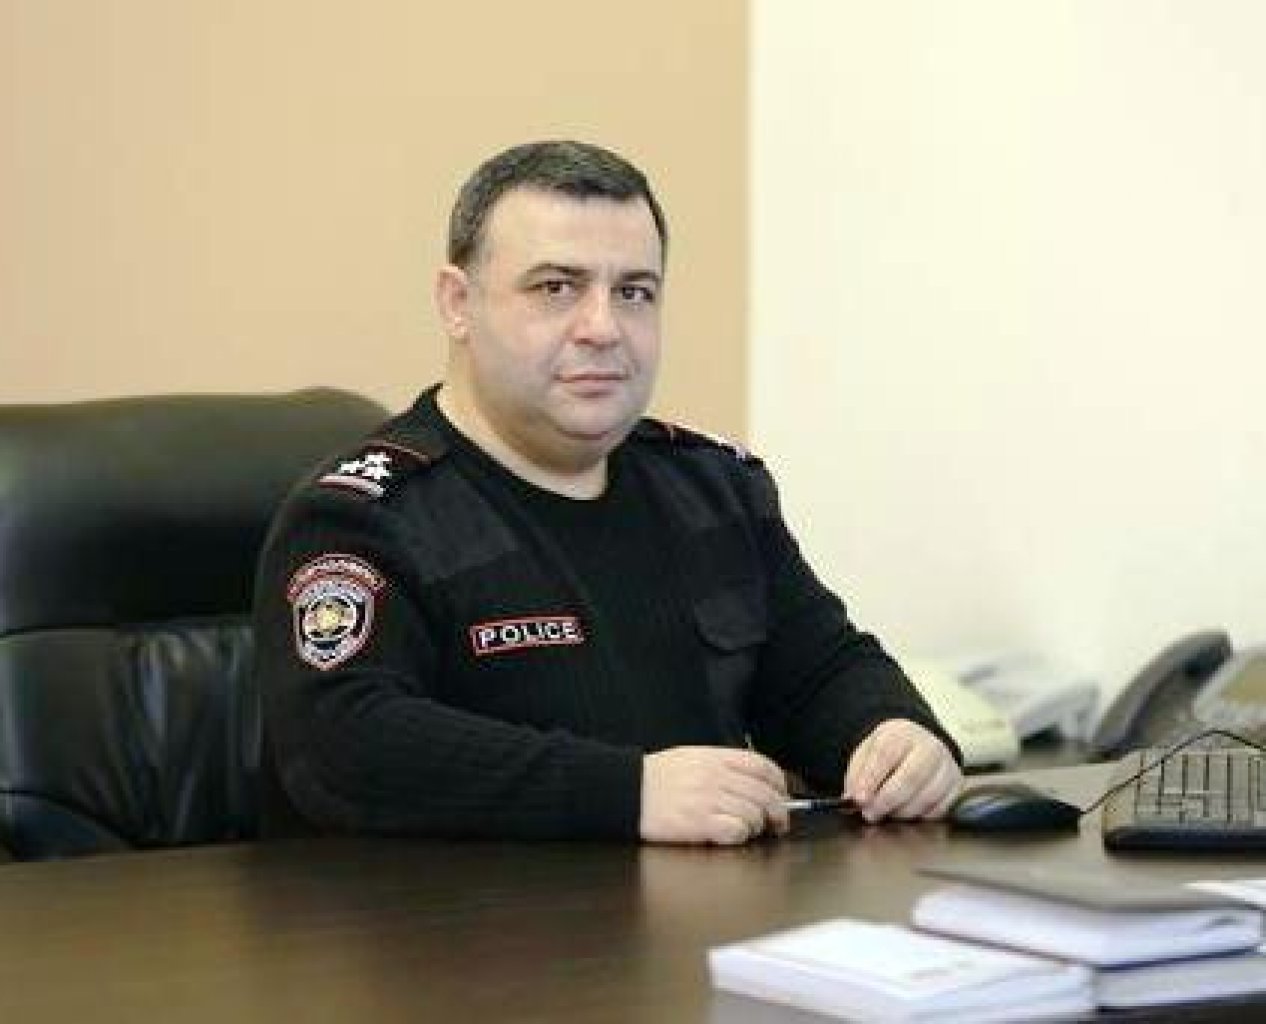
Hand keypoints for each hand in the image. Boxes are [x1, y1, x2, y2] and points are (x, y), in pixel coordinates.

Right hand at [640, 746, 789, 844]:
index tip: (781, 794)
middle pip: (764, 793)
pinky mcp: (700, 823)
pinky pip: (736, 831)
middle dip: (778, 811)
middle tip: (777, 822)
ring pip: (754, 814)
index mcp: (715, 758)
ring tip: (748, 829)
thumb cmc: (657, 778)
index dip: (779, 782)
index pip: (761, 766)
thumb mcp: (691, 757)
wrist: (628, 791)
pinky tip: (732, 834)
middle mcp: (715, 776)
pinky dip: (741, 835)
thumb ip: (722, 765)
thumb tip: (752, 779)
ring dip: (757, 826)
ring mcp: (708, 800)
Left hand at [844, 719, 961, 821]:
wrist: (916, 745)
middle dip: (887, 800)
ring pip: (927, 796)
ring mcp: (946, 766)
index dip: (871, 779)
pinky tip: (907, 814)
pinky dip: (921, 817)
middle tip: (870, 813)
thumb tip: (852, 800)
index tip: (859, 799)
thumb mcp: (866, 754)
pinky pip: (941, 808)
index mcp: (901, 733)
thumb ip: (857, 776)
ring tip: (887, 814)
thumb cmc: (888, 752)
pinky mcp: (956, 786)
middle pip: (910, 777)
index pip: (886, 754)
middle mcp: (929, 746)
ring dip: (903, 812)